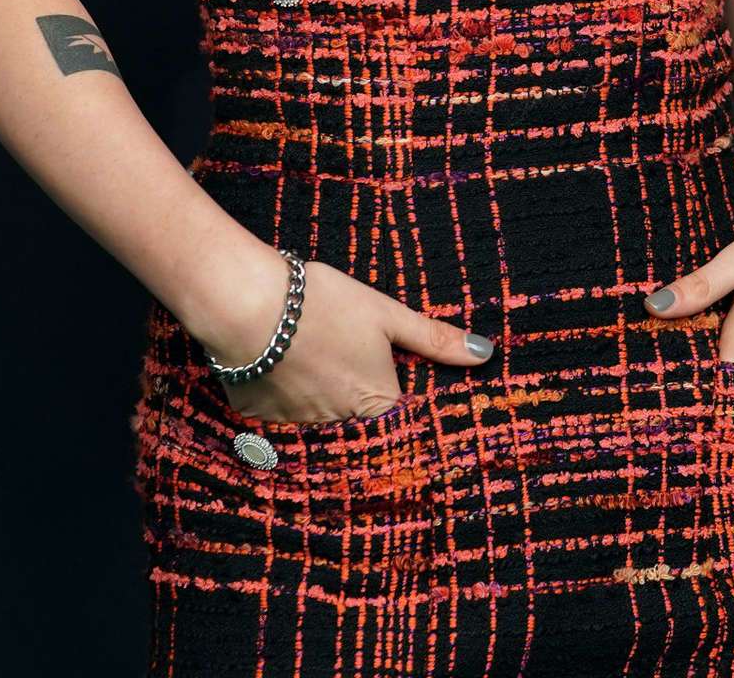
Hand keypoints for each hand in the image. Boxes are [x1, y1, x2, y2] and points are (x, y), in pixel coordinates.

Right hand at [206, 257, 495, 424]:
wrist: (248, 304)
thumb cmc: (323, 304)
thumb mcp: (385, 313)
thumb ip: (434, 338)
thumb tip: (485, 354)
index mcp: (375, 403)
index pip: (399, 418)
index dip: (396, 400)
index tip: (391, 387)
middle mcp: (339, 427)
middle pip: (357, 420)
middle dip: (355, 399)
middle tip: (341, 362)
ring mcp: (296, 429)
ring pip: (317, 418)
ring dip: (318, 397)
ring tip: (309, 357)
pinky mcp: (259, 423)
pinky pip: (278, 417)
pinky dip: (282, 397)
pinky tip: (278, 367)